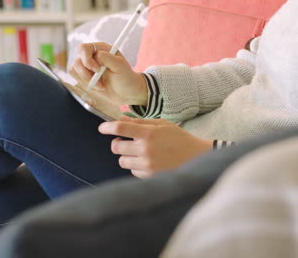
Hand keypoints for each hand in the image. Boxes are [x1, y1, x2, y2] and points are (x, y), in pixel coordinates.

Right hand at [70, 42, 147, 105]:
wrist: (128, 93)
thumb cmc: (127, 77)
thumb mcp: (121, 66)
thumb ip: (107, 58)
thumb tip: (95, 56)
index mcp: (101, 49)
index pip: (84, 48)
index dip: (87, 59)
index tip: (96, 70)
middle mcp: (92, 56)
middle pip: (77, 60)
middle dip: (86, 73)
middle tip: (99, 80)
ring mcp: (87, 67)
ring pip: (75, 70)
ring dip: (87, 80)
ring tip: (101, 84)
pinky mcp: (85, 77)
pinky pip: (76, 78)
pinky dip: (86, 84)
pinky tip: (98, 86)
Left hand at [98, 116, 212, 177]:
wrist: (196, 157)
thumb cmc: (178, 138)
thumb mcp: (162, 124)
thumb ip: (140, 122)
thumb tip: (120, 120)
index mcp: (149, 133)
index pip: (120, 129)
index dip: (107, 127)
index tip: (102, 128)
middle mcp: (146, 149)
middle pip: (116, 147)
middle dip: (117, 143)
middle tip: (124, 141)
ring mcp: (147, 165)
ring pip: (122, 161)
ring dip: (126, 156)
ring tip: (139, 152)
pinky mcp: (149, 176)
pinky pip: (132, 171)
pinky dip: (135, 166)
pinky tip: (147, 161)